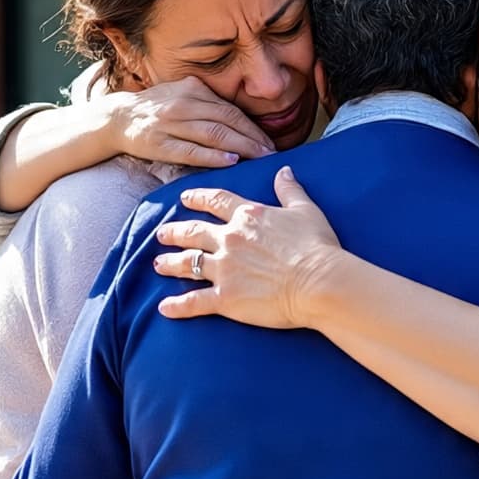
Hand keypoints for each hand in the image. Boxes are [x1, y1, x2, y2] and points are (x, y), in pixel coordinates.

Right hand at [100, 77, 274, 168]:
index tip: (270, 143)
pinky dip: (212, 156)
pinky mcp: (160, 144)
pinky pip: (191, 151)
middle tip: (272, 154)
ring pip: (213, 134)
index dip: (253, 127)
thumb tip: (242, 121)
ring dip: (240, 147)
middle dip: (253, 138)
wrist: (117, 118)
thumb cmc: (157, 109)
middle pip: (227, 121)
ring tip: (259, 158)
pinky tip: (230, 161)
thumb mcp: (182, 95)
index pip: (231, 110)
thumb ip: (209, 103)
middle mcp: (184, 105)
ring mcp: (171, 124)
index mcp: (193, 90)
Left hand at [153, 167, 342, 327]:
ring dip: (170, 263)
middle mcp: (230, 239)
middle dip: (174, 232)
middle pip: (193, 232)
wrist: (319, 282)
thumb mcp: (306, 210)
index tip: (184, 198)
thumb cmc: (317, 247)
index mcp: (248, 216)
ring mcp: (225, 269)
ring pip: (188, 263)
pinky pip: (194, 301)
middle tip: (162, 233)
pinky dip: (177, 306)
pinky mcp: (225, 298)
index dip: (197, 198)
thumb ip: (290, 190)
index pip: (214, 201)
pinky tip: (164, 308)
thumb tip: (284, 170)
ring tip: (158, 264)